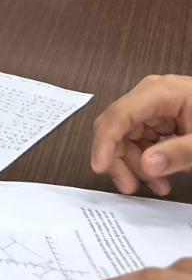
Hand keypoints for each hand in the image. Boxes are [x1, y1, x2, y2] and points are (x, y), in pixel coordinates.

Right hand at [89, 74, 191, 196]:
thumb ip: (180, 153)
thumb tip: (147, 165)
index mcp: (161, 92)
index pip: (120, 115)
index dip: (105, 142)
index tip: (100, 168)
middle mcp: (151, 95)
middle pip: (118, 127)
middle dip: (121, 159)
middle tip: (131, 187)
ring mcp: (155, 106)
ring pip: (126, 136)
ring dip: (135, 164)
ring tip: (158, 186)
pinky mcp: (161, 118)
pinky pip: (141, 139)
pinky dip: (146, 160)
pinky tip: (160, 176)